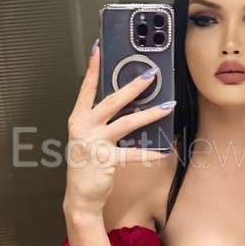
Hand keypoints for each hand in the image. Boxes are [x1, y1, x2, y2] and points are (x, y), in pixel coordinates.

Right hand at [64, 42, 175, 218]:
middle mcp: (83, 127)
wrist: (79, 196)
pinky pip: (132, 154)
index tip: (98, 49)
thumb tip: (129, 106)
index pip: (86, 89)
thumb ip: (103, 122)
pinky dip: (149, 153)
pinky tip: (164, 151)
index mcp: (78, 119)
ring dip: (149, 114)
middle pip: (111, 101)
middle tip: (150, 75)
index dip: (92, 69)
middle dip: (132, 87)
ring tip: (167, 105)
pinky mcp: (105, 159)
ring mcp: (93, 143)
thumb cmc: (87, 165)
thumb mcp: (89, 138)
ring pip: (125, 122)